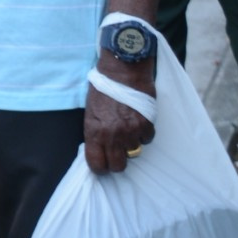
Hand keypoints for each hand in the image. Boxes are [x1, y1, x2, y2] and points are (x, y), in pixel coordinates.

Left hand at [83, 49, 154, 171]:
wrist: (122, 70)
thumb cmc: (103, 88)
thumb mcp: (90, 112)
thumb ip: (95, 133)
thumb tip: (99, 149)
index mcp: (94, 132)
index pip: (97, 164)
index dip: (101, 167)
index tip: (103, 163)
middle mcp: (112, 136)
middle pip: (118, 166)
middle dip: (118, 161)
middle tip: (117, 151)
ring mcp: (130, 131)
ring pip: (134, 152)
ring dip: (131, 143)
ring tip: (127, 127)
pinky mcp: (146, 124)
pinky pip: (147, 139)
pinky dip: (144, 133)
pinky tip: (138, 120)